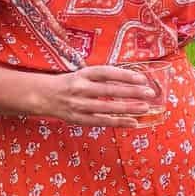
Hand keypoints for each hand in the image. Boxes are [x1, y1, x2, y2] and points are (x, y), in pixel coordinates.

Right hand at [33, 65, 162, 125]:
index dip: (125, 75)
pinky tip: (133, 122)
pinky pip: (101, 122)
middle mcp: (81, 88)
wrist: (44, 96)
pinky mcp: (78, 119)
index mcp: (83, 74)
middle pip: (109, 91)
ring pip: (107, 108)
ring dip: (128, 108)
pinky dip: (118, 122)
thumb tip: (132, 79)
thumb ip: (103, 77)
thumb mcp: (84, 74)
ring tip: (145, 108)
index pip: (107, 73)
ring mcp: (79, 105)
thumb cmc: (71, 83)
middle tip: (150, 93)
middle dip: (131, 92)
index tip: (142, 78)